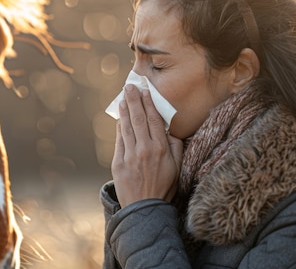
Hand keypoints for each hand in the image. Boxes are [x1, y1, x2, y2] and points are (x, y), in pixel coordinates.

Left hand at [112, 85, 183, 207]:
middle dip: (134, 100)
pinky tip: (119, 118)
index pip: (154, 120)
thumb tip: (169, 129)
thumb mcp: (177, 167)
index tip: (146, 91)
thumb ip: (176, 147)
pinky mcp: (118, 163)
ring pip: (126, 127)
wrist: (145, 209)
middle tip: (130, 86)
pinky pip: (119, 140)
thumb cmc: (164, 188)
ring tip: (122, 98)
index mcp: (161, 149)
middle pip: (138, 119)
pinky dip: (119, 127)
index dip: (149, 103)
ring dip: (124, 110)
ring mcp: (130, 156)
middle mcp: (145, 150)